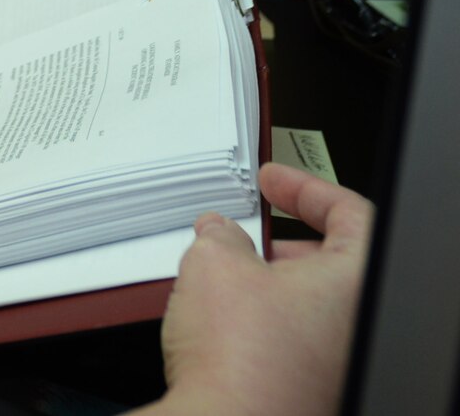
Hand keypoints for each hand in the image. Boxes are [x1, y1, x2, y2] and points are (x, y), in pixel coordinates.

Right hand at [148, 163, 373, 415]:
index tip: (274, 181)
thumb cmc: (241, 357)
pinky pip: (296, 343)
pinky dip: (265, 326)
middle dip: (280, 243)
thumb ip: (220, 235)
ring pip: (310, 306)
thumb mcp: (214, 263)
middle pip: (332, 263)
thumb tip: (218, 233)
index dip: (305, 188)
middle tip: (238, 235)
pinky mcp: (314, 392)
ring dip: (267, 286)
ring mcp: (341, 365)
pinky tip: (223, 326)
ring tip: (218, 281)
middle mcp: (360, 326)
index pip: (351, 213)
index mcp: (357, 283)